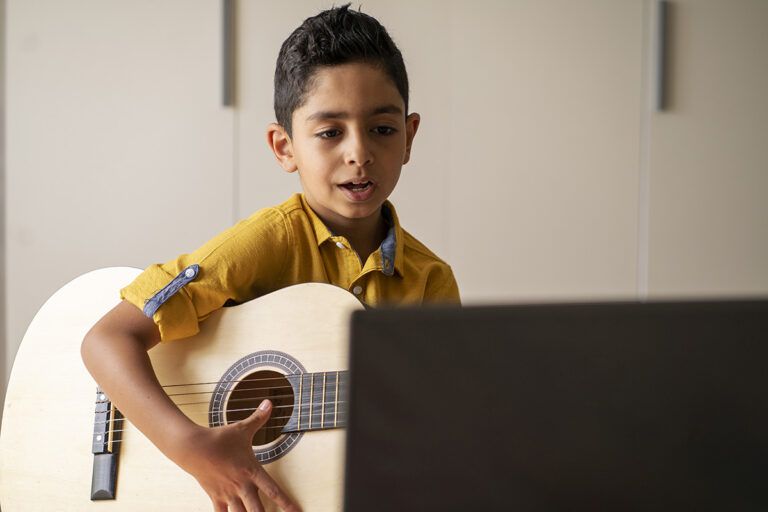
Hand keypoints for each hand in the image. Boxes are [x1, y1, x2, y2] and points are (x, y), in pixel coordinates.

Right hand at [173, 399, 300, 511]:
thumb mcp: (242, 428)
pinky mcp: (215, 496)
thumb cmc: (218, 438)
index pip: (272, 490)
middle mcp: (241, 486)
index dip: (285, 502)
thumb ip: (259, 418)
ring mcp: (228, 493)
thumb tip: (269, 403)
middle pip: (257, 510)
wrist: (193, 447)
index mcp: (251, 471)